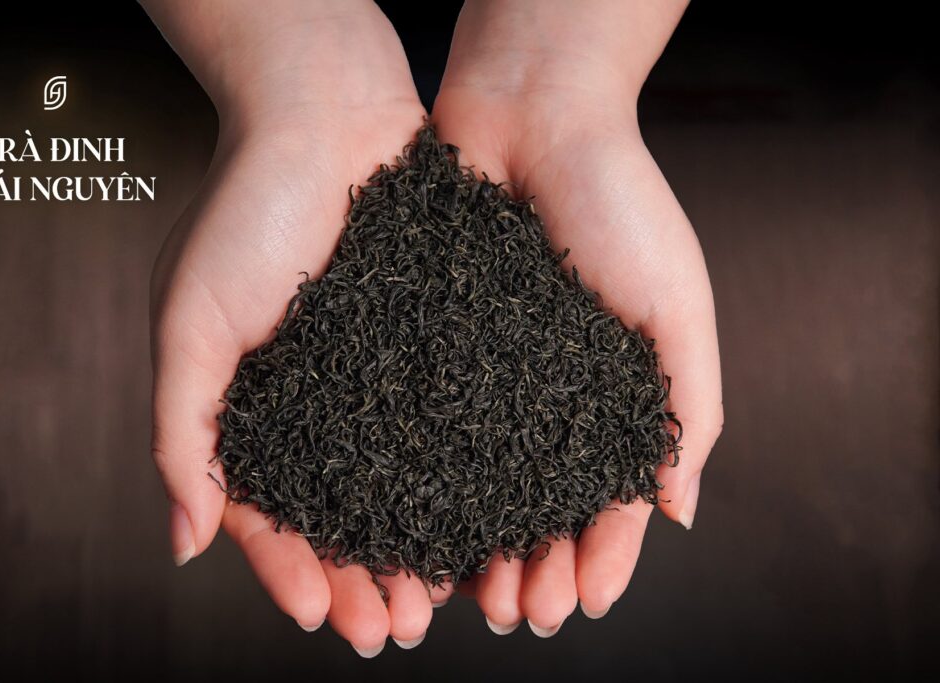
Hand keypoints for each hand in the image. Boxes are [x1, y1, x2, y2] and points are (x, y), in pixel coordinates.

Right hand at [144, 0, 441, 654]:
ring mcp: (377, 377)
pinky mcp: (433, 344)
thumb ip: (180, 431)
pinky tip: (486, 520)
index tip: (322, 615)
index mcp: (253, 406)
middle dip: (363, 575)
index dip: (291, 568)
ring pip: (401, 482)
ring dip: (417, 544)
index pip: (269, 511)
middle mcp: (320, 401)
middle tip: (392, 630)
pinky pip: (449, 425)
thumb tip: (184, 541)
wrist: (325, 116)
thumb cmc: (244, 211)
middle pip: (341, 512)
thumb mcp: (187, 324)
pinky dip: (464, 478)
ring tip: (441, 599)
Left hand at [431, 0, 722, 634]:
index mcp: (606, 396)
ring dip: (471, 544)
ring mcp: (481, 376)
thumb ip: (686, 408)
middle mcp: (540, 396)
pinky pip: (417, 427)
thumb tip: (677, 510)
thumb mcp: (676, 307)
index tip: (582, 603)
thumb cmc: (620, 204)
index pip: (604, 498)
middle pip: (533, 505)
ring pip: (472, 482)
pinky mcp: (424, 347)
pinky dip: (414, 481)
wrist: (533, 116)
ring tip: (465, 596)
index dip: (597, 556)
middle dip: (530, 565)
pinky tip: (406, 527)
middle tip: (518, 613)